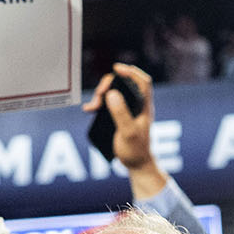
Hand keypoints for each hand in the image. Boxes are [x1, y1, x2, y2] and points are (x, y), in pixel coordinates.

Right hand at [82, 62, 166, 198]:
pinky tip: (89, 109)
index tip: (116, 68)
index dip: (130, 71)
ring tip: (93, 106)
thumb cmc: (135, 150)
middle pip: (124, 84)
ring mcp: (128, 110)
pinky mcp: (119, 117)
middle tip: (99, 94)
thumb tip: (112, 93)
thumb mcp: (127, 132)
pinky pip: (108, 105)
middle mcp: (137, 105)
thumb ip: (120, 113)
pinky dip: (98, 104)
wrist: (136, 165)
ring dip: (101, 95)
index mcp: (144, 106)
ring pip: (114, 93)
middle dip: (109, 84)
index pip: (142, 82)